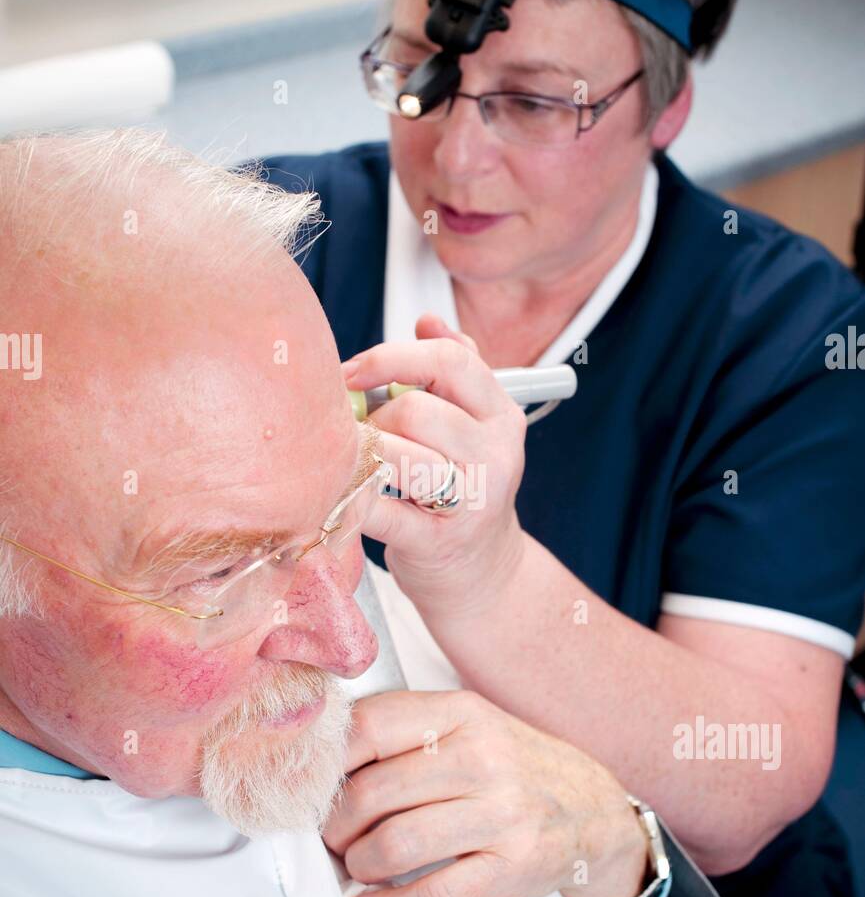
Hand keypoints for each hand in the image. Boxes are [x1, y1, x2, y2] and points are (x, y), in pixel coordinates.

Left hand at [322, 688, 649, 896]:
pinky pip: (431, 896)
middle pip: (372, 792)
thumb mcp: (468, 727)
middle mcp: (482, 756)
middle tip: (330, 837)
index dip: (325, 763)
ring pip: (395, 844)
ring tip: (356, 866)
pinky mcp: (511, 868)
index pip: (369, 727)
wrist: (594, 809)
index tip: (310, 786)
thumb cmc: (512, 767)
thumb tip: (318, 766)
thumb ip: (405, 733)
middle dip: (333, 825)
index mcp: (461, 712)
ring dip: (357, 864)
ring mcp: (502, 814)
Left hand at [343, 314, 527, 618]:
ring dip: (363, 456)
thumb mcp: (472, 429)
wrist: (482, 575)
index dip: (391, 357)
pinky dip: (351, 501)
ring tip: (359, 465)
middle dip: (375, 418)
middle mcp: (496, 454)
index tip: (352, 372)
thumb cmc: (462, 492)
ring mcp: (473, 501)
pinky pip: (381, 510)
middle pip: (416, 409)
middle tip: (363, 437)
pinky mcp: (440, 542)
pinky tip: (339, 497)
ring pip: (399, 455)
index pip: (450, 361)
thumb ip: (453, 374)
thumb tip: (428, 321)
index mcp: (501, 416)